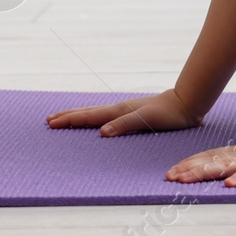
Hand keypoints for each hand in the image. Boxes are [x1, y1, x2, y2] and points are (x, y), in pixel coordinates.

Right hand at [46, 87, 202, 136]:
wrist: (187, 104)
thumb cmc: (169, 114)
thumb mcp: (147, 120)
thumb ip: (125, 124)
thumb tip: (101, 132)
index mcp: (119, 111)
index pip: (89, 117)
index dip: (69, 120)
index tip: (51, 123)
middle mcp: (119, 109)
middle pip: (88, 112)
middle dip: (68, 116)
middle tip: (49, 120)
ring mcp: (125, 110)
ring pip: (96, 113)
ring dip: (78, 116)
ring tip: (65, 118)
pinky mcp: (132, 114)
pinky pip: (106, 116)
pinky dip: (94, 118)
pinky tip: (96, 122)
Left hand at [165, 126, 235, 186]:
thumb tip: (222, 175)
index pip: (211, 156)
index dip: (191, 163)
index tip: (171, 171)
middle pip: (213, 160)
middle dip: (190, 168)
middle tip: (169, 176)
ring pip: (227, 166)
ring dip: (205, 172)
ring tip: (186, 179)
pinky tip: (229, 184)